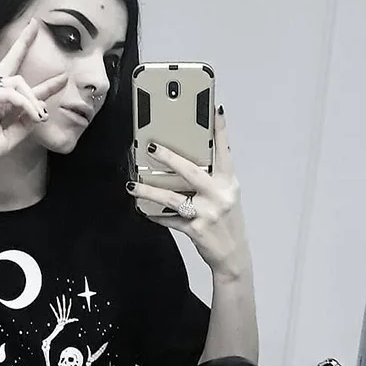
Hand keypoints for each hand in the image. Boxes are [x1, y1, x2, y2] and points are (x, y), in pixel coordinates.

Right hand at [0, 19, 67, 181]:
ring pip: (17, 81)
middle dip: (24, 44)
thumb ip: (24, 124)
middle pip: (12, 65)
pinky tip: (34, 114)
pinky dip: (24, 102)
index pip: (23, 87)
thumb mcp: (9, 138)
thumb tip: (41, 111)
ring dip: (33, 97)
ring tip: (40, 115)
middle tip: (36, 25)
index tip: (63, 77)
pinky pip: (8, 93)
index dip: (44, 84)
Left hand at [127, 106, 249, 278]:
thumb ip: (211, 179)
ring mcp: (207, 213)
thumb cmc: (226, 222)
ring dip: (150, 190)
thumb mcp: (226, 196)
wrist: (232, 255)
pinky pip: (169, 219)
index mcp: (228, 183)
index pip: (224, 152)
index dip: (220, 131)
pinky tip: (143, 209)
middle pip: (191, 171)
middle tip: (151, 148)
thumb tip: (184, 163)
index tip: (213, 110)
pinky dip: (155, 215)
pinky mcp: (196, 229)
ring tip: (133, 185)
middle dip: (169, 158)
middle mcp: (219, 195)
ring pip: (173, 198)